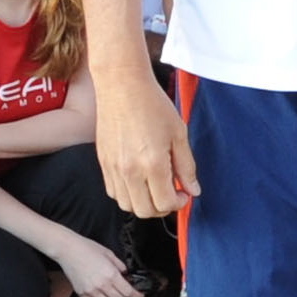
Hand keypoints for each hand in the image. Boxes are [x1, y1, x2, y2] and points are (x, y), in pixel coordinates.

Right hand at [56, 233, 141, 296]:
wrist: (68, 250)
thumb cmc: (87, 248)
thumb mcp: (109, 254)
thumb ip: (119, 265)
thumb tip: (125, 274)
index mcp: (111, 274)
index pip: (127, 291)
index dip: (136, 294)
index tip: (139, 295)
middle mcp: (101, 285)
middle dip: (123, 294)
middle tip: (122, 288)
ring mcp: (90, 290)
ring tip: (109, 289)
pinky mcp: (81, 293)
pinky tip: (99, 292)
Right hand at [96, 69, 198, 217]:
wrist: (122, 85)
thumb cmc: (152, 104)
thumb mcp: (179, 133)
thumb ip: (186, 166)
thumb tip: (193, 190)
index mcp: (152, 163)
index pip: (165, 203)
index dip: (179, 203)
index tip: (184, 193)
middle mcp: (130, 170)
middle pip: (145, 211)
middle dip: (162, 208)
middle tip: (172, 193)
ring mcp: (113, 168)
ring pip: (127, 206)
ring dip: (144, 203)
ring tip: (155, 187)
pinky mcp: (103, 163)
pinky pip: (113, 192)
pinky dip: (128, 194)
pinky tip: (139, 179)